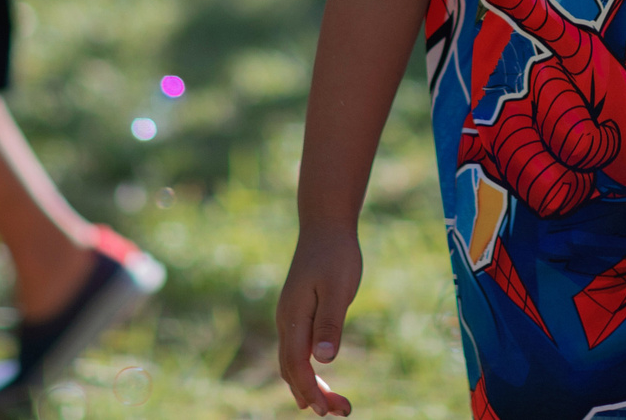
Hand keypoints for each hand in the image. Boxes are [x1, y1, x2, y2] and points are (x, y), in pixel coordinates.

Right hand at [276, 222, 364, 414]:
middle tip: (338, 413)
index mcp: (293, 317)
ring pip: (292, 361)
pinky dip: (306, 369)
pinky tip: (319, 377)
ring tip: (330, 405)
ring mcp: (290, 317)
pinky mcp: (298, 312)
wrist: (325, 225)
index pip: (296, 366)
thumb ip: (330, 323)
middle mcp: (286, 321)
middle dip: (312, 395)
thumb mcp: (339, 288)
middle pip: (292, 369)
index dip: (310, 390)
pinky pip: (297, 349)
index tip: (326, 411)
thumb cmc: (336, 255)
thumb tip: (323, 361)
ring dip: (309, 385)